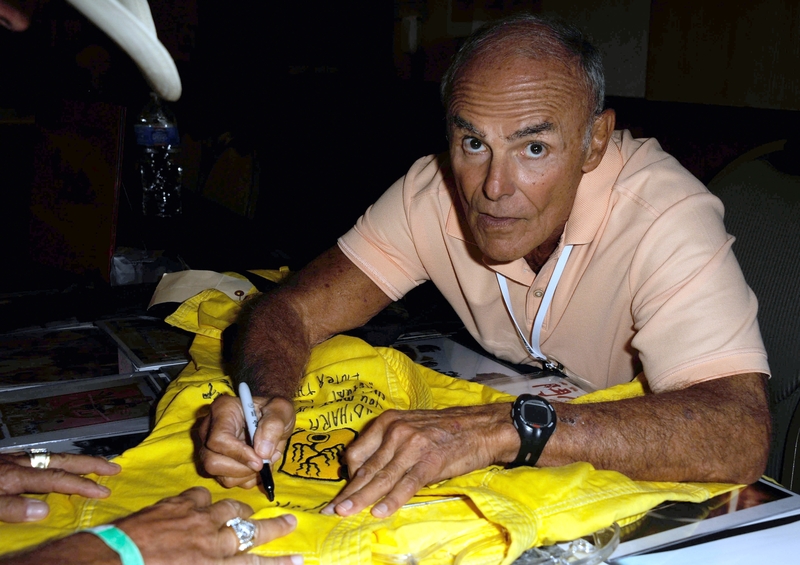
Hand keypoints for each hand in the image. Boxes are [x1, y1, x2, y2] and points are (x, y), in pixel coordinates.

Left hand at [0, 451, 119, 522]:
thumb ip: (12, 508)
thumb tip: (44, 511)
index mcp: (17, 475)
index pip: (57, 479)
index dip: (82, 484)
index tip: (104, 492)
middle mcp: (20, 463)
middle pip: (62, 460)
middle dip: (90, 463)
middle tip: (113, 466)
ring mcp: (13, 458)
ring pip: (52, 455)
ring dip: (76, 460)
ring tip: (94, 462)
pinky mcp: (5, 458)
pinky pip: (39, 456)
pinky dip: (56, 459)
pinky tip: (57, 461)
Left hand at [114, 487, 300, 564]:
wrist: (115, 561)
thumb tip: (226, 563)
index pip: (256, 564)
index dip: (279, 562)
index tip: (300, 559)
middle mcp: (212, 541)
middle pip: (251, 532)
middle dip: (274, 528)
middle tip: (291, 521)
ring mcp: (196, 519)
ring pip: (229, 508)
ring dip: (240, 509)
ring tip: (246, 509)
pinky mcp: (178, 504)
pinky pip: (199, 495)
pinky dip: (203, 499)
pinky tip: (201, 502)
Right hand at [198, 393, 294, 488]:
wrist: (271, 418)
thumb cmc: (273, 410)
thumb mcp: (281, 409)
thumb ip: (274, 425)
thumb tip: (263, 452)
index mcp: (222, 410)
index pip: (218, 439)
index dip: (239, 454)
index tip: (260, 460)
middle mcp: (209, 430)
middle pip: (212, 462)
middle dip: (241, 468)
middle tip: (263, 463)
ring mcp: (210, 448)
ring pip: (219, 475)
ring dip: (246, 474)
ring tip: (264, 460)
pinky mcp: (217, 463)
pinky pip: (228, 481)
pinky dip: (247, 478)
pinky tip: (257, 464)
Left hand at [321, 403, 517, 517]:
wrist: (479, 427)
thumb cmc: (443, 430)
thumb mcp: (409, 428)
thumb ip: (387, 445)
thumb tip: (366, 473)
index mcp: (387, 421)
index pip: (357, 452)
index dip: (348, 476)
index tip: (341, 494)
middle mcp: (396, 431)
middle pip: (366, 467)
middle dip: (348, 492)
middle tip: (331, 510)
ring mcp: (412, 446)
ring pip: (382, 477)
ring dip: (362, 498)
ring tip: (345, 513)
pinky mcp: (429, 461)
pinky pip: (406, 483)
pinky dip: (392, 499)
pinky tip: (380, 511)